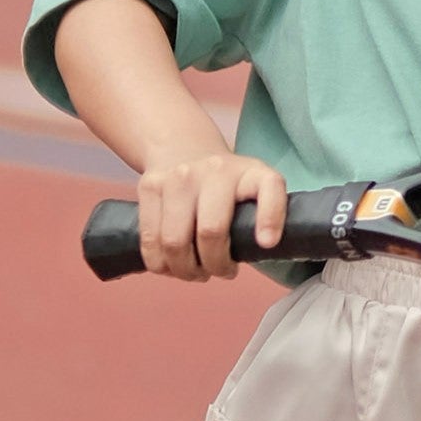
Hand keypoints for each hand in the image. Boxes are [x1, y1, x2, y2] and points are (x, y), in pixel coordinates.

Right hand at [137, 151, 286, 279]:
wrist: (183, 148)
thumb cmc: (226, 183)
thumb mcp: (256, 187)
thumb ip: (266, 214)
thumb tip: (263, 248)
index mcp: (250, 172)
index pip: (269, 189)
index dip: (270, 219)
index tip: (267, 244)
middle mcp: (214, 170)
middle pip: (211, 232)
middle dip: (215, 265)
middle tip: (219, 271)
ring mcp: (178, 177)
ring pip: (174, 242)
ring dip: (185, 270)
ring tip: (194, 271)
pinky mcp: (149, 187)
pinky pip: (149, 240)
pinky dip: (160, 264)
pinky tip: (171, 265)